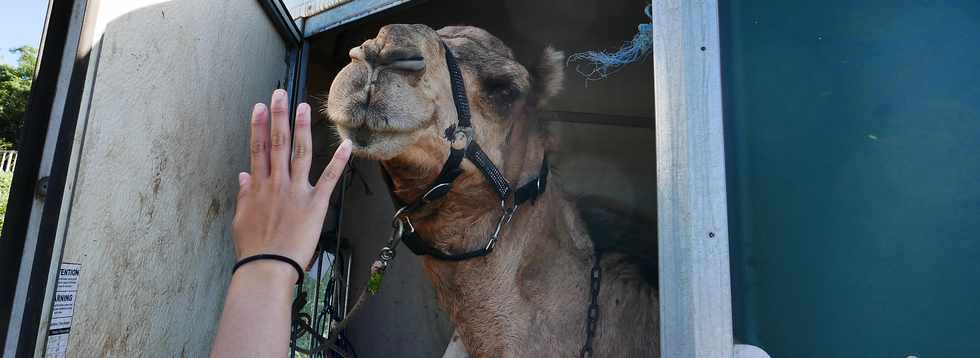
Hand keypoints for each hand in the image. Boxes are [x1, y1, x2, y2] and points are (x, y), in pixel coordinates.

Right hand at [231, 89, 351, 271]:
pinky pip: (330, 178)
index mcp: (258, 187)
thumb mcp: (241, 219)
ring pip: (300, 153)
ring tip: (303, 107)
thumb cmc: (253, 248)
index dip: (257, 126)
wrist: (267, 266)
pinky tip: (346, 144)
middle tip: (280, 94)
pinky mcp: (315, 204)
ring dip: (302, 128)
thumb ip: (244, 195)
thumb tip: (242, 175)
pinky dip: (339, 161)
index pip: (257, 149)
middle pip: (277, 144)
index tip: (258, 106)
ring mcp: (296, 191)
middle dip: (278, 117)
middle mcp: (276, 183)